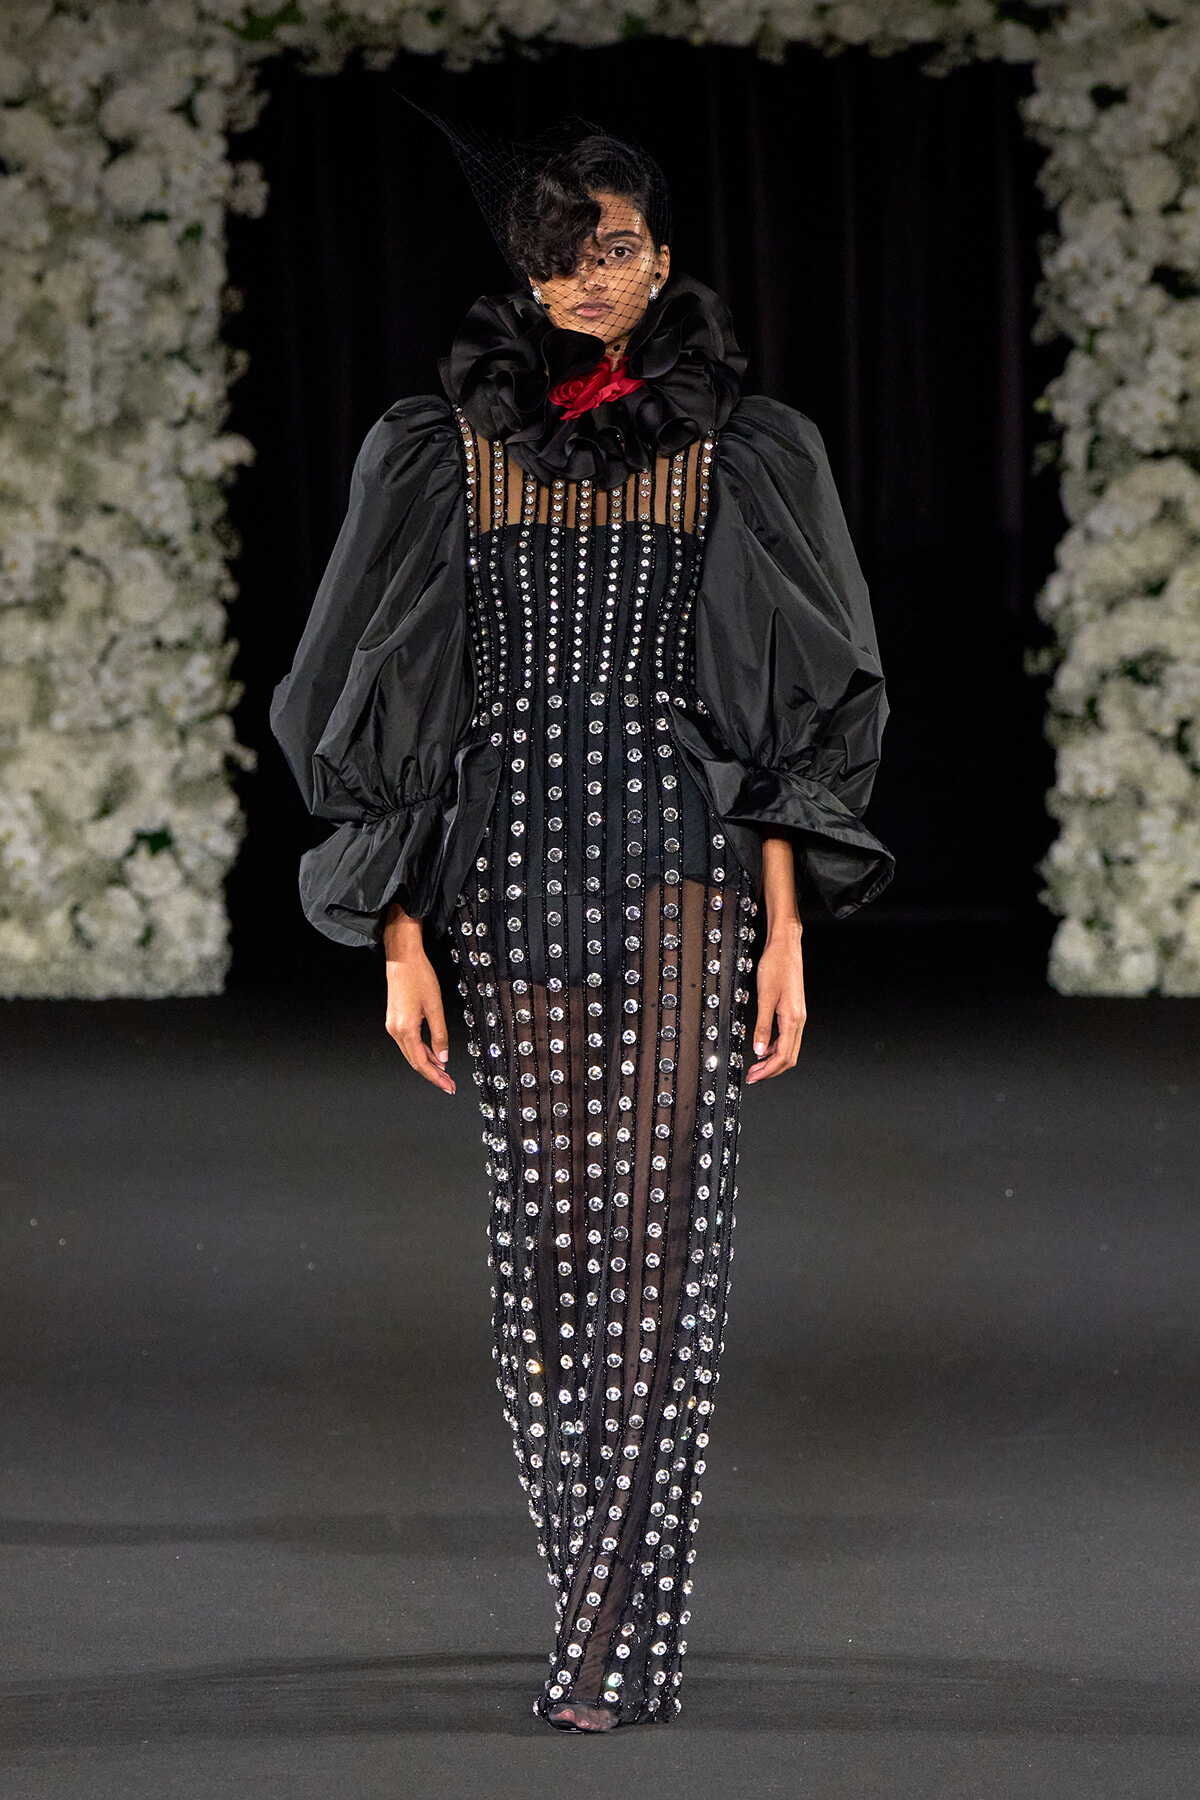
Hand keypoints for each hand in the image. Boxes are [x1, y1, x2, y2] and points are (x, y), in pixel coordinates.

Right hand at [383, 906, 454, 1094]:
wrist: (402, 959)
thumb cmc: (418, 977)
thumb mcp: (435, 1007)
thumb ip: (440, 1034)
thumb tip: (443, 1057)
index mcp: (405, 1029)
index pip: (421, 1062)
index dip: (435, 1077)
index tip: (447, 1086)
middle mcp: (395, 1030)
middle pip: (415, 1061)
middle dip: (432, 1074)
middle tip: (448, 1084)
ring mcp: (393, 1025)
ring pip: (411, 1053)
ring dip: (428, 1063)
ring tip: (444, 1072)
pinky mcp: (395, 1020)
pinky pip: (409, 1042)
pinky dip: (422, 1051)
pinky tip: (433, 1054)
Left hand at [746, 918, 805, 1082]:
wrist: (786, 946)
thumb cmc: (776, 966)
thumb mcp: (765, 996)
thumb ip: (762, 1025)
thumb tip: (758, 1050)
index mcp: (793, 1019)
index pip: (783, 1056)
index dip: (768, 1070)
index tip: (754, 1077)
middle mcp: (799, 1020)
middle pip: (789, 1057)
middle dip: (771, 1070)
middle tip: (753, 1077)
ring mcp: (798, 1016)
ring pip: (789, 1048)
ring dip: (773, 1060)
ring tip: (756, 1066)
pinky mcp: (793, 1011)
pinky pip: (786, 1037)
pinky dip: (775, 1047)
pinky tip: (763, 1047)